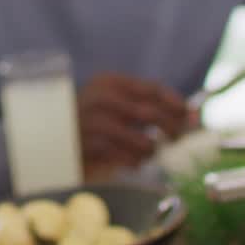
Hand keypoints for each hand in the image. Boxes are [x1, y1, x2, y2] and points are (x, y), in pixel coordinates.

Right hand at [77, 73, 193, 176]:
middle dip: (173, 128)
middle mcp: (101, 99)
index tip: (190, 115)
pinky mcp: (92, 149)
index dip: (176, 103)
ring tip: (148, 151)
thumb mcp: (116, 103)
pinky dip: (137, 162)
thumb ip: (150, 105)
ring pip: (143, 141)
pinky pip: (128, 159)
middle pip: (152, 114)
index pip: (152, 89)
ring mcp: (94, 124)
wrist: (52, 137)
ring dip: (153, 150)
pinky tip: (133, 161)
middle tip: (178, 137)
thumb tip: (193, 114)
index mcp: (109, 83)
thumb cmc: (92, 120)